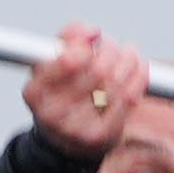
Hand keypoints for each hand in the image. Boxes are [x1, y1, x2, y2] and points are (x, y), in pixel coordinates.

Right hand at [24, 23, 148, 157]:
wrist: (68, 140)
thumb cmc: (62, 92)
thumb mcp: (54, 62)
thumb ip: (67, 38)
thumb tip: (91, 32)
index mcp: (35, 92)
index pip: (68, 60)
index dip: (86, 44)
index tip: (92, 39)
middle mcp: (52, 114)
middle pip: (98, 69)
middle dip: (110, 50)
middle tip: (110, 46)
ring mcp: (77, 129)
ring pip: (116, 82)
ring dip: (127, 59)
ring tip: (126, 54)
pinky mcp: (101, 136)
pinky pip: (128, 97)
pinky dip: (138, 76)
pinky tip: (137, 67)